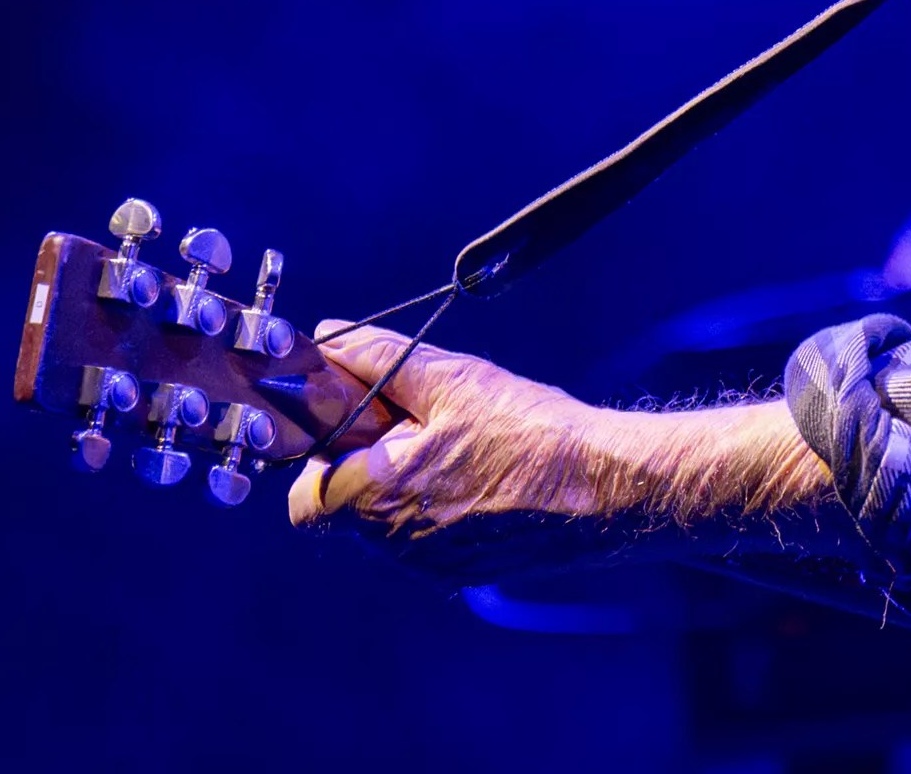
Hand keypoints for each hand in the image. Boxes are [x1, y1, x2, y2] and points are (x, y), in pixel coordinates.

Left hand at [286, 322, 847, 584]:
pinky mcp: (460, 574)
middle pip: (345, 510)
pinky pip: (423, 540)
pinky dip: (437, 509)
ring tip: (461, 449)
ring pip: (385, 525)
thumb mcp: (451, 377)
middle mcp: (392, 546)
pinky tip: (482, 479)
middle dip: (366, 467)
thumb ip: (377, 356)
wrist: (605, 488)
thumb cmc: (530, 431)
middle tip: (414, 429)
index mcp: (376, 498)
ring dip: (403, 487)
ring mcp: (427, 566)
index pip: (305, 497)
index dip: (322, 458)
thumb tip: (326, 336)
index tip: (361, 426)